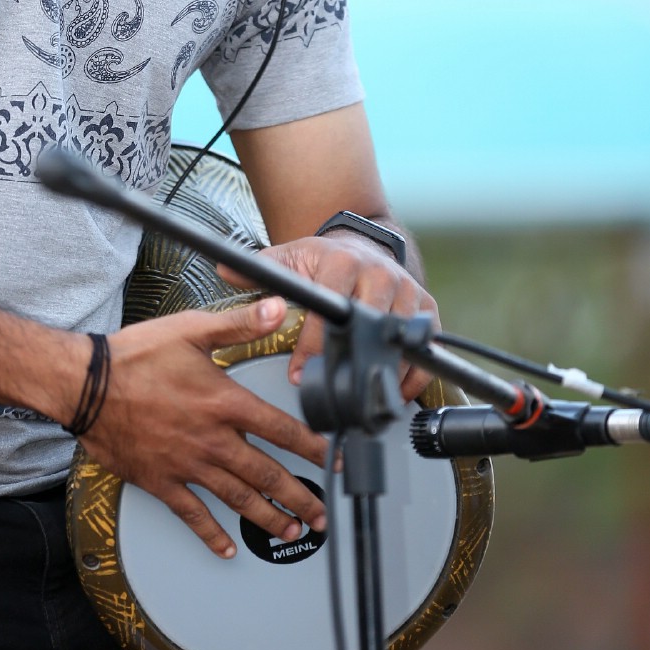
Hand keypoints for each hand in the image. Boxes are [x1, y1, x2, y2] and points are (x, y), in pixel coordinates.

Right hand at [79, 296, 328, 560]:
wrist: (86, 386)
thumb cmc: (135, 356)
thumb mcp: (192, 329)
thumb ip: (239, 324)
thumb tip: (278, 308)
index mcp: (224, 403)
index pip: (282, 430)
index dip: (315, 448)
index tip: (335, 462)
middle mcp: (212, 440)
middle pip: (267, 474)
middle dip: (299, 497)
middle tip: (321, 514)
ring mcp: (187, 465)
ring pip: (238, 499)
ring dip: (268, 518)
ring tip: (291, 531)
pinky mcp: (161, 481)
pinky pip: (192, 515)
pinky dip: (211, 534)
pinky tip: (227, 547)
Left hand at [220, 236, 438, 400]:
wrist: (360, 246)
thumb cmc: (322, 260)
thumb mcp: (289, 258)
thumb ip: (257, 269)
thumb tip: (224, 270)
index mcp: (343, 263)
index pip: (329, 310)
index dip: (313, 345)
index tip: (299, 372)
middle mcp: (380, 275)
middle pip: (369, 327)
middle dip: (348, 364)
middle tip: (332, 394)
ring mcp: (407, 291)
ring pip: (400, 340)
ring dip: (380, 375)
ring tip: (359, 402)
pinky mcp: (426, 308)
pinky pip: (424, 348)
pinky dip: (411, 376)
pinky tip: (391, 395)